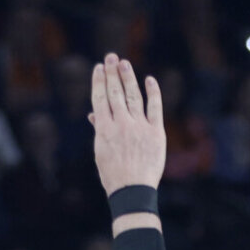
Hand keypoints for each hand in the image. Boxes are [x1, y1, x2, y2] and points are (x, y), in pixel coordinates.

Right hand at [90, 53, 164, 195]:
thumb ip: (99, 131)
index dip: (99, 82)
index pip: (99, 99)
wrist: (133, 192)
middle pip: (115, 93)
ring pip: (133, 96)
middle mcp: (121, 125)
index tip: (98, 68)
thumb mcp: (101, 153)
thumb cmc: (114, 176)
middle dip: (112, 73)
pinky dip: (153, 92)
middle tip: (111, 57)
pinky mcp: (156, 133)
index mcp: (104, 130)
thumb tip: (93, 114)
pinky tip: (149, 80)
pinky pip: (155, 108)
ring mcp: (139, 127)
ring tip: (124, 64)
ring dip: (128, 78)